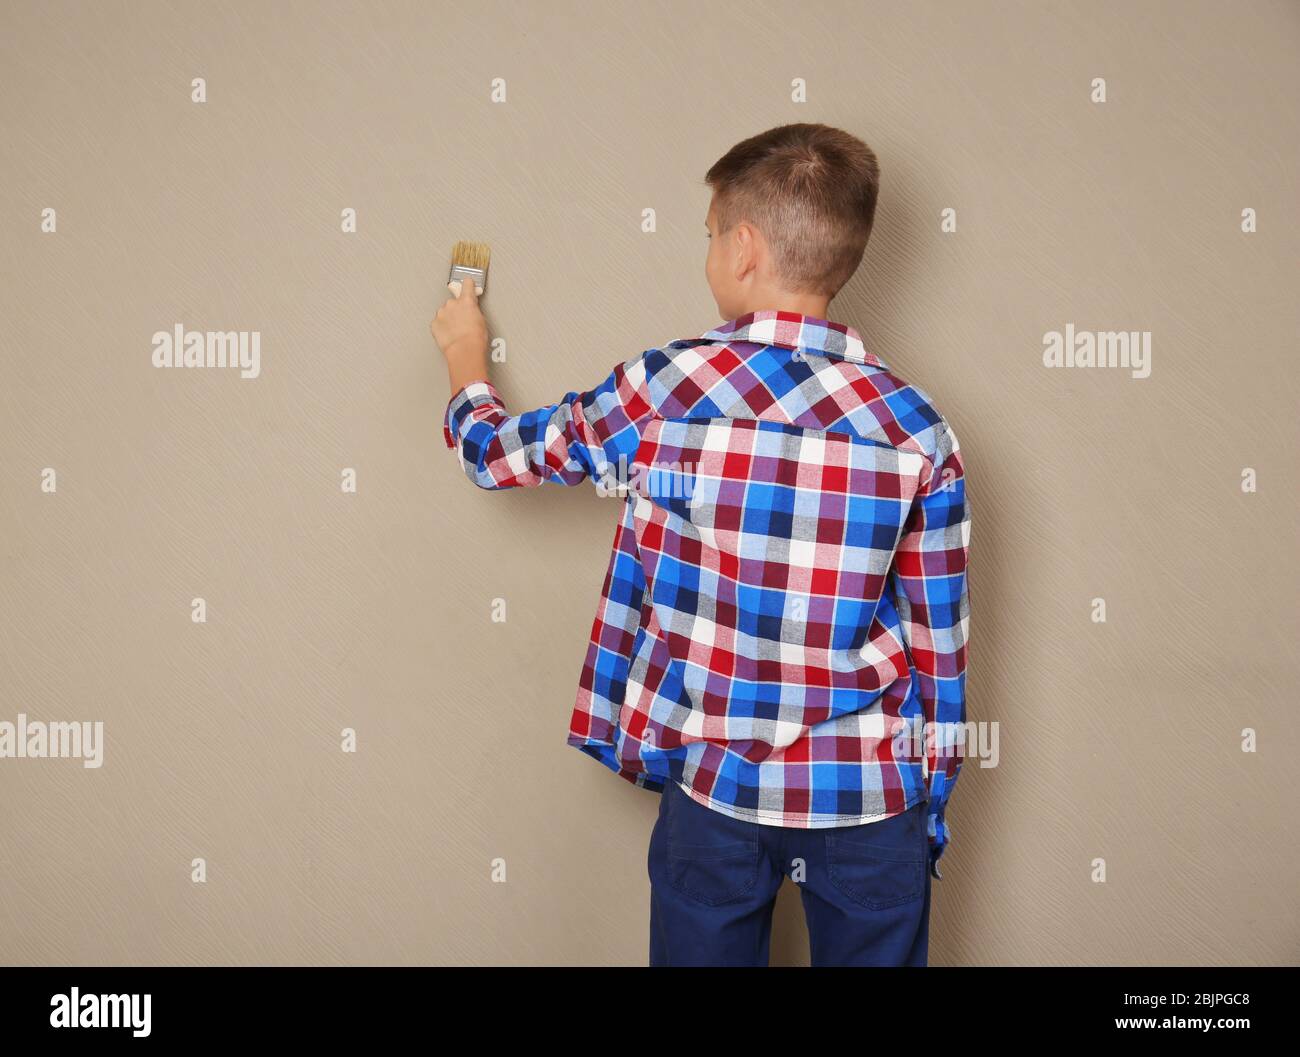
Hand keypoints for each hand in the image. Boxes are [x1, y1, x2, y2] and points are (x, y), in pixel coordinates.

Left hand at [431, 276, 488, 392]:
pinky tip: (450, 334)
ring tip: (457, 331)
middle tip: (463, 321)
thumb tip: (471, 312)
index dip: (468, 284)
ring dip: (449, 319)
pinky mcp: (434, 323)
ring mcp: (442, 313)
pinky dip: (442, 327)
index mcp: (467, 301)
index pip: (467, 284)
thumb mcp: (482, 321)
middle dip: (457, 309)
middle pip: (454, 302)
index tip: (467, 283)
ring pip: (445, 312)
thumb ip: (474, 310)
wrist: (464, 350)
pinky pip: (438, 322)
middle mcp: (452, 304)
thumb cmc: (475, 338)